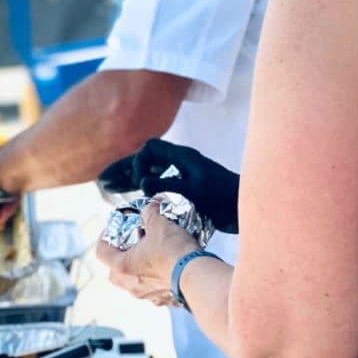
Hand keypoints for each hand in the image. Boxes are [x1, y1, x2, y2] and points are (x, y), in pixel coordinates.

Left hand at [95, 200, 198, 306]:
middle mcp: (131, 285)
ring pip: (135, 283)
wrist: (197, 275)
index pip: (101, 252)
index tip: (111, 231)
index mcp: (122, 266)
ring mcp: (147, 295)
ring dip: (140, 270)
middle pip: (115, 272)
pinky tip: (168, 269)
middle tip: (132, 245)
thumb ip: (150, 213)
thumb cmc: (174, 252)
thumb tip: (151, 207)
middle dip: (122, 257)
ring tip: (152, 256)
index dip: (104, 238)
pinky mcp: (164, 299)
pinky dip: (158, 280)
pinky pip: (155, 290)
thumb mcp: (159, 223)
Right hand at [99, 139, 239, 233]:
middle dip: (129, 171)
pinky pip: (162, 186)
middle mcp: (182, 165)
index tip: (141, 183)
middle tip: (110, 184)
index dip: (140, 163)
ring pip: (153, 175)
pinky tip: (137, 201)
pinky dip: (148, 191)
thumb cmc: (224, 198)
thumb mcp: (192, 192)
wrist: (248, 208)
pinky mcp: (189, 191)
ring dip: (136, 182)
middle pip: (148, 161)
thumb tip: (141, 184)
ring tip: (113, 191)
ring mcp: (185, 177)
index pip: (151, 148)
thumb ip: (166, 186)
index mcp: (183, 158)